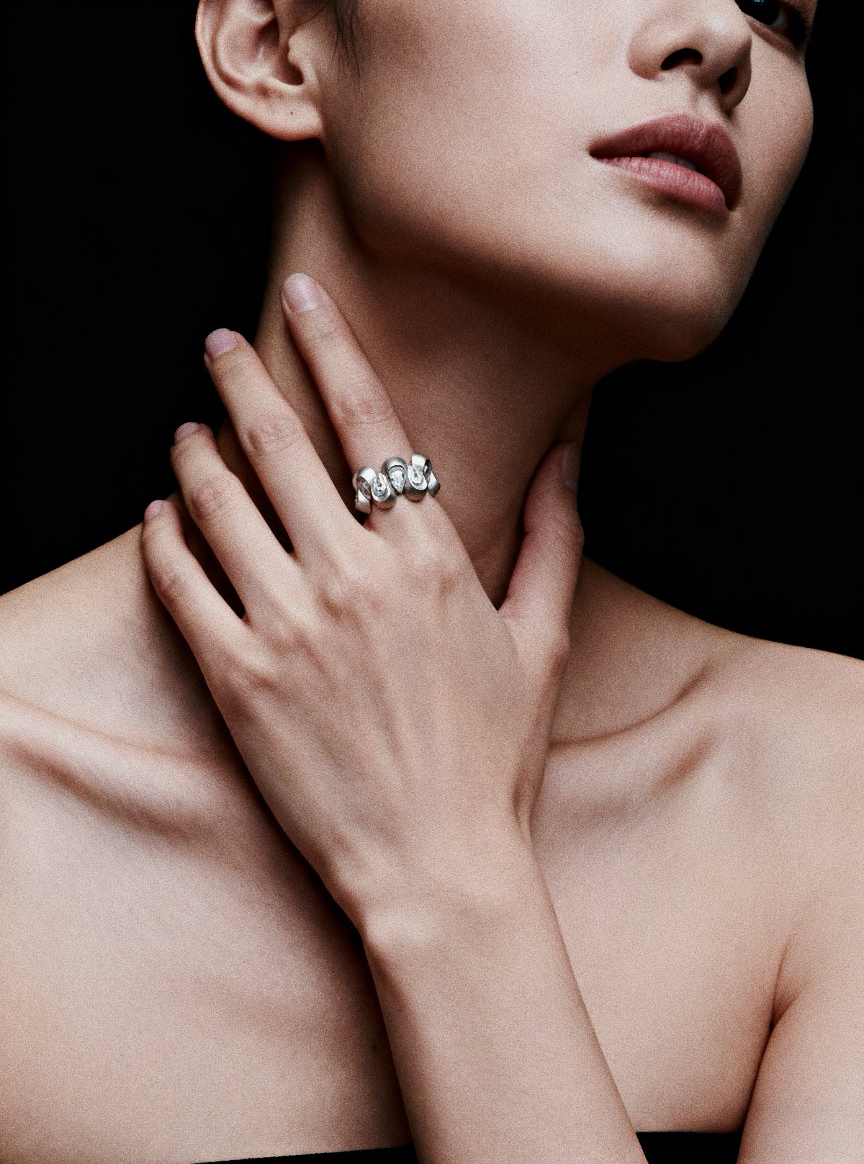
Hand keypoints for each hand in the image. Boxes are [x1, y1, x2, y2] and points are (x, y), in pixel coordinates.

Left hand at [141, 274, 582, 925]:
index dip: (332, 347)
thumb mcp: (542, 639)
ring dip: (195, 454)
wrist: (437, 865)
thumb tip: (572, 455)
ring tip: (185, 429)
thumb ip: (557, 537)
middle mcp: (351, 577)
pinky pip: (182, 585)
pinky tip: (157, 516)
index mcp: (427, 558)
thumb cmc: (494, 756)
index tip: (304, 298)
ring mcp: (287, 627)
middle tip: (216, 342)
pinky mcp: (237, 680)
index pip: (369, 422)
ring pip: (219, 505)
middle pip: (279, 446)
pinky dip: (163, 539)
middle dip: (241, 380)